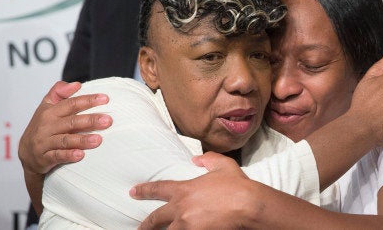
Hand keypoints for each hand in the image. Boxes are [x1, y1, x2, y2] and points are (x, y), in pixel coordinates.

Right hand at [18, 81, 111, 175]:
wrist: (26, 153)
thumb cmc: (41, 127)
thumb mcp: (46, 107)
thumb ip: (59, 92)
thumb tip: (77, 84)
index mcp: (50, 112)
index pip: (71, 104)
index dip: (88, 100)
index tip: (105, 99)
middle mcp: (47, 126)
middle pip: (71, 122)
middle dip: (90, 120)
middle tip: (108, 120)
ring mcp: (45, 142)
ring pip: (65, 140)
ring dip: (82, 140)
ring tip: (98, 139)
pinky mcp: (44, 158)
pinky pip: (57, 156)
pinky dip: (68, 155)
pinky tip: (81, 155)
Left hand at [131, 152, 258, 229]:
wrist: (248, 205)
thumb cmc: (237, 185)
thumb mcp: (223, 165)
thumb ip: (208, 160)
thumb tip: (196, 159)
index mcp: (184, 190)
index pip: (158, 189)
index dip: (144, 191)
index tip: (134, 192)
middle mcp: (181, 208)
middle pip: (155, 219)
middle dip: (146, 225)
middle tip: (140, 228)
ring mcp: (187, 225)